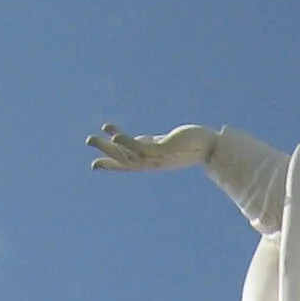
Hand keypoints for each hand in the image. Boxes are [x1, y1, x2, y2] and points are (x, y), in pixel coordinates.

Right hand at [89, 122, 219, 172]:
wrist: (211, 146)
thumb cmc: (188, 143)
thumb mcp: (162, 143)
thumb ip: (147, 143)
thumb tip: (133, 141)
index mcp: (150, 161)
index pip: (127, 164)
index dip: (111, 164)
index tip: (94, 166)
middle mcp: (152, 162)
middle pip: (124, 160)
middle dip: (105, 152)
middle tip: (88, 141)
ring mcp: (157, 157)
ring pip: (128, 155)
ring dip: (110, 146)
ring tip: (93, 137)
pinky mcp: (164, 149)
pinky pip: (141, 148)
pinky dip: (126, 142)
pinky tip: (115, 134)